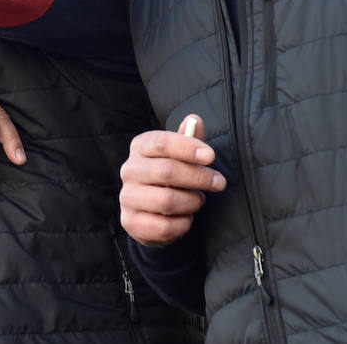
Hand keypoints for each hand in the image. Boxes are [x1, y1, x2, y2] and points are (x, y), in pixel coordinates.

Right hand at [119, 115, 226, 246]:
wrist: (151, 212)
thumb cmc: (170, 177)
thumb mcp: (180, 155)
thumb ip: (188, 138)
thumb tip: (195, 120)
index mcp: (140, 147)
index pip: (161, 142)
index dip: (188, 148)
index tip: (211, 156)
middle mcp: (129, 169)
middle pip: (166, 171)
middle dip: (199, 178)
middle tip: (219, 183)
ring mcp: (127, 196)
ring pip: (166, 201)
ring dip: (191, 202)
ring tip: (199, 200)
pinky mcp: (129, 221)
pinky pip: (164, 226)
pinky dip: (183, 224)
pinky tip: (186, 218)